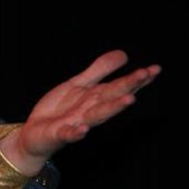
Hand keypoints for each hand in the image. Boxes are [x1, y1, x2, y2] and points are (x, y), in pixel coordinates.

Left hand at [0, 50, 160, 175]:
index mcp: (96, 98)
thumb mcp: (78, 85)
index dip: (137, 79)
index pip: (120, 87)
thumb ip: (99, 70)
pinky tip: (83, 130)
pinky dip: (76, 133)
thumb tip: (124, 54)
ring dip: (112, 109)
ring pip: (97, 116)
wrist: (34, 134)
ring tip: (128, 100)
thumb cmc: (60, 110)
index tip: (155, 69)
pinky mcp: (59, 134)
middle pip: (112, 97)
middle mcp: (90, 111)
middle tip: (147, 74)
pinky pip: (69, 134)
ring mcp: (76, 123)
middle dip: (129, 86)